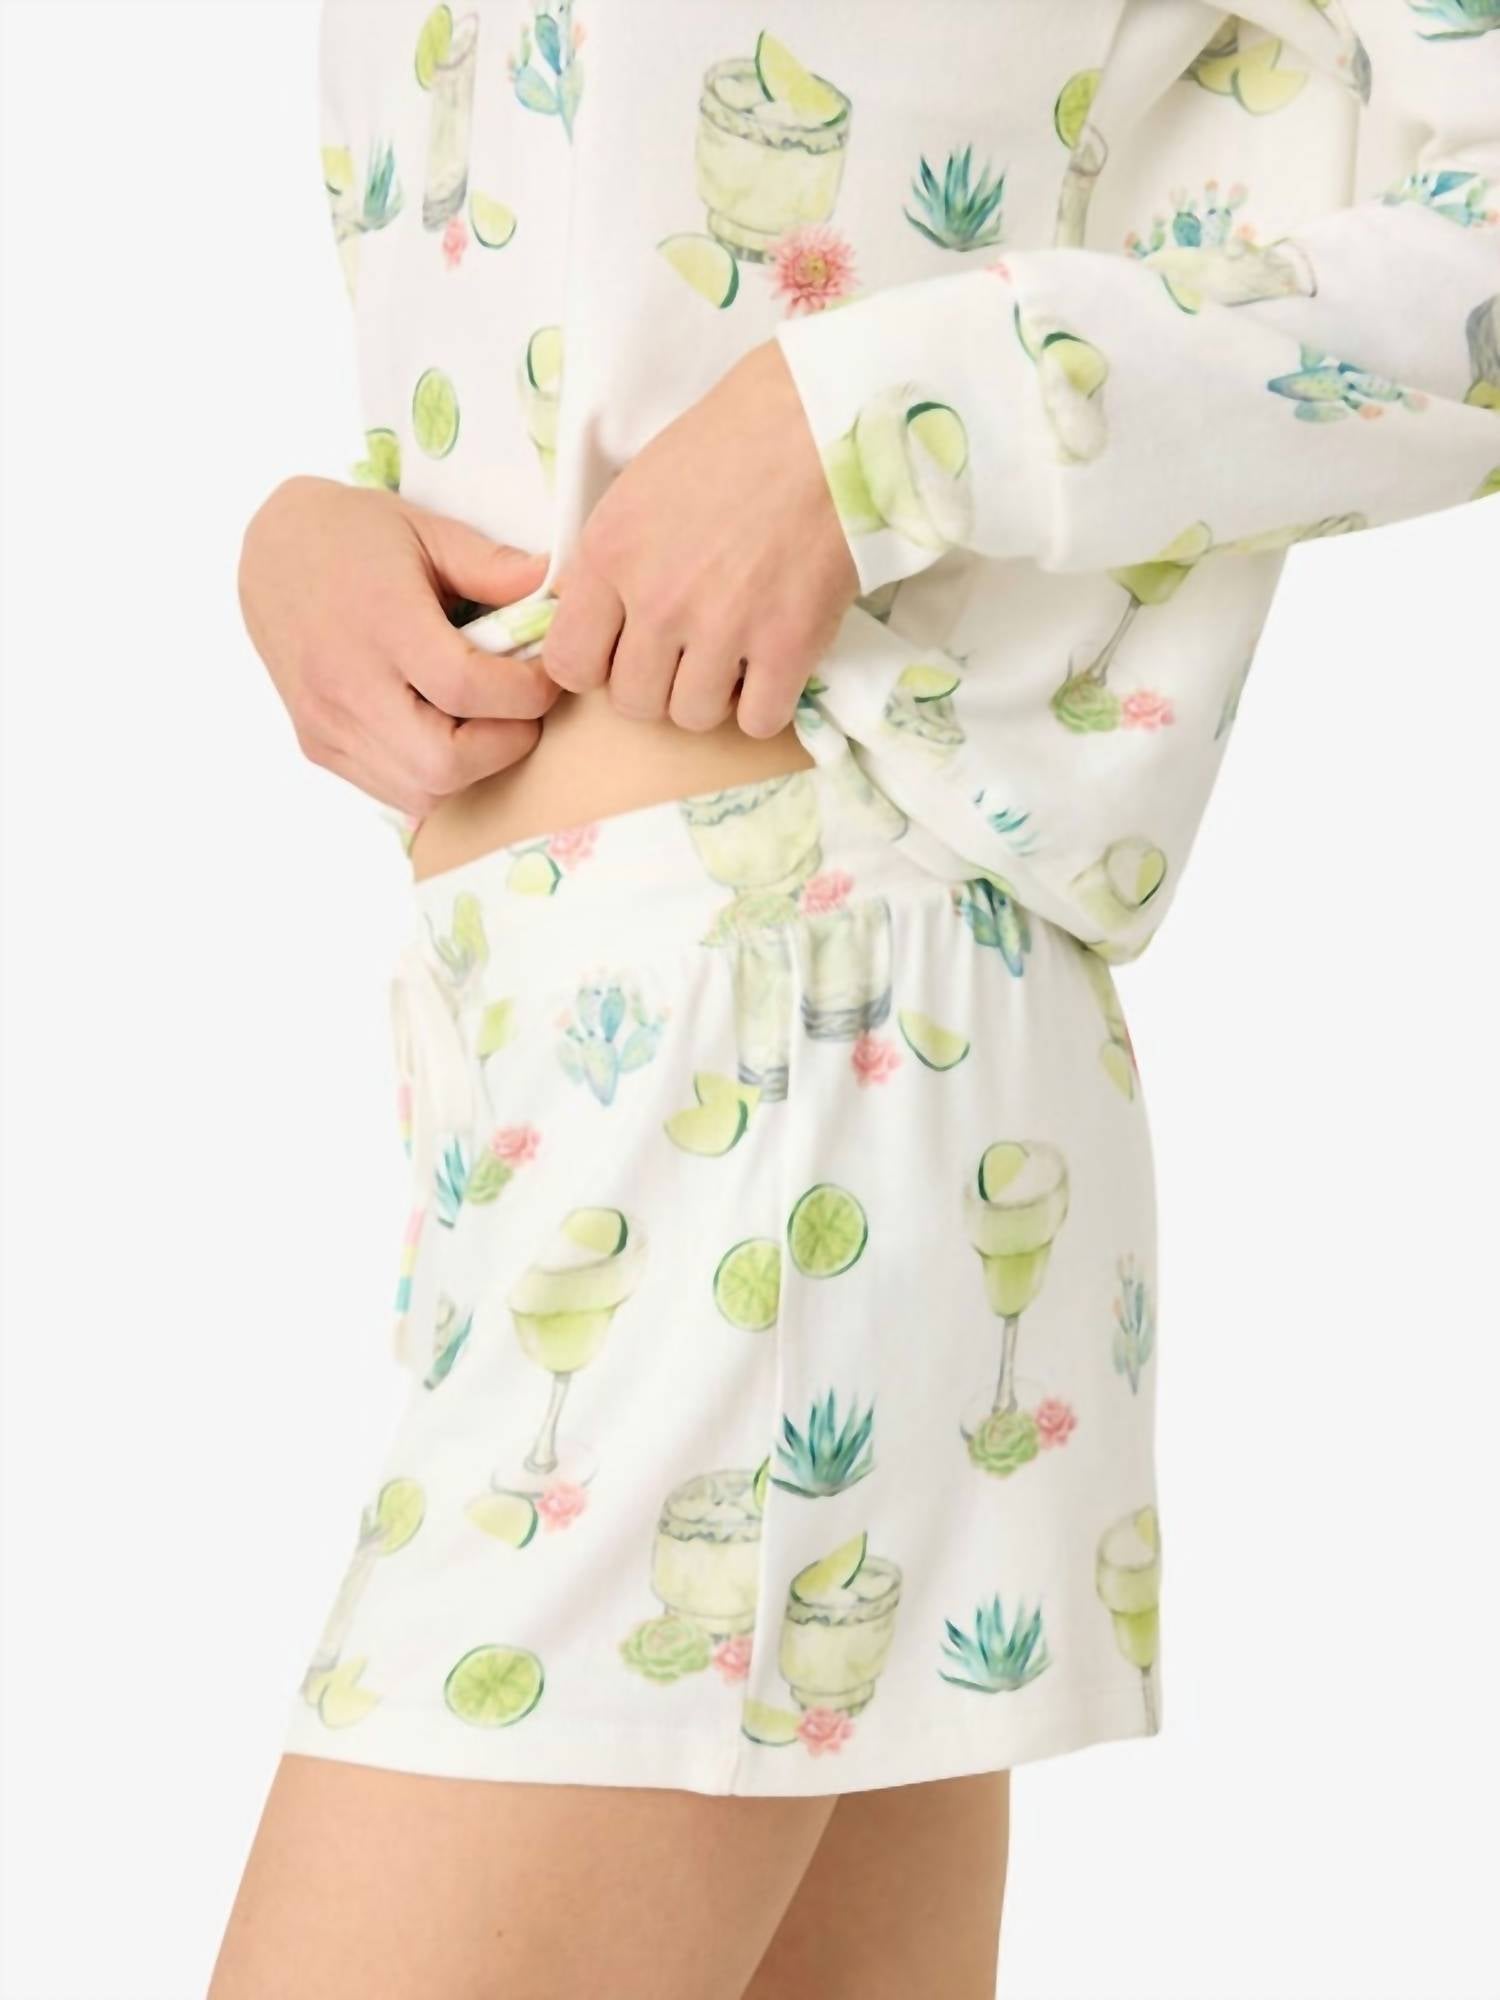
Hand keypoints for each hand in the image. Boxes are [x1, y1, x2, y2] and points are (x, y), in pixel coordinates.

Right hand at [238, 476, 557, 817]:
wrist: (270, 551)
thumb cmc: (354, 536)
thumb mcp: (427, 529)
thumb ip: (494, 567)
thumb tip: (562, 590)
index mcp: (380, 623)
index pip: (465, 687)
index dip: (525, 693)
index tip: (546, 675)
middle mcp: (346, 683)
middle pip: (444, 760)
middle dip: (504, 744)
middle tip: (522, 710)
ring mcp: (327, 722)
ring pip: (422, 789)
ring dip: (473, 767)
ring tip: (488, 721)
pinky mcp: (318, 744)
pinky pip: (394, 790)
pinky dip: (436, 775)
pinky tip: (449, 732)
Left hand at [542, 340, 857, 737]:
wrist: (824, 422)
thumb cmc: (733, 440)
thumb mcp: (637, 488)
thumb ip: (606, 560)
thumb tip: (586, 616)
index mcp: (611, 555)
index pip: (569, 665)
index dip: (597, 666)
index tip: (623, 650)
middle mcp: (658, 601)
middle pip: (633, 703)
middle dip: (658, 684)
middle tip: (687, 650)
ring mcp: (724, 628)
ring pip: (693, 717)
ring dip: (713, 695)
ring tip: (734, 652)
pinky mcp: (788, 645)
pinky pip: (758, 720)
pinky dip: (765, 703)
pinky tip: (772, 665)